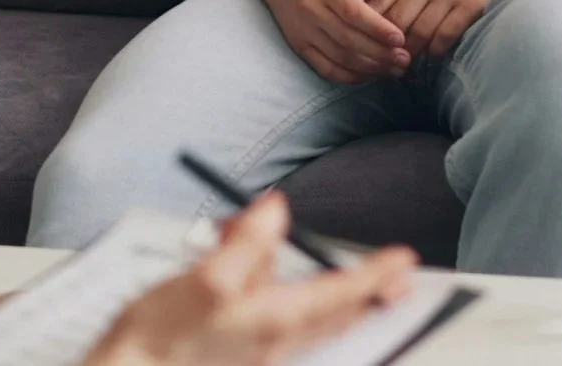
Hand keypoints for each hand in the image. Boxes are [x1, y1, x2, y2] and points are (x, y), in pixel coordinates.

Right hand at [84, 192, 416, 365]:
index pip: (340, 295)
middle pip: (334, 313)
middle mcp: (273, 343)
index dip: (374, 275)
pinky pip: (272, 313)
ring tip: (284, 240)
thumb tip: (276, 210)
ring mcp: (256, 351)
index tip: (404, 260)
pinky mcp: (237, 350)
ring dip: (314, 279)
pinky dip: (271, 283)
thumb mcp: (204, 279)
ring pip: (302, 310)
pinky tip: (249, 261)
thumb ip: (247, 243)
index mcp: (272, 323)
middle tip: (399, 273)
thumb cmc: (157, 342)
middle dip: (367, 290)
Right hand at [256, 0, 410, 85]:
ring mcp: (303, 31)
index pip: (352, 12)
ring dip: (369, 67)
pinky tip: (369, 75)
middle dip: (379, 53)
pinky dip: (349, 76)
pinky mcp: (298, 46)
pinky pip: (325, 68)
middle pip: (348, 39)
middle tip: (405, 59)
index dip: (377, 28)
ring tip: (393, 69)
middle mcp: (310, 10)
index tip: (400, 38)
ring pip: (338, 56)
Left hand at [371, 0, 515, 60]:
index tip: (368, 38)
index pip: (381, 0)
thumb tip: (378, 10)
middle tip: (385, 57)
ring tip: (407, 59)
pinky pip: (445, 36)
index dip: (371, 24)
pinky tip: (433, 52)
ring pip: (419, 32)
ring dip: (412, 50)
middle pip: (397, 21)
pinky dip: (435, 49)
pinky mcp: (470, 6)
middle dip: (389, 43)